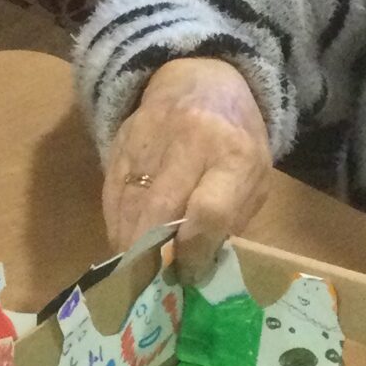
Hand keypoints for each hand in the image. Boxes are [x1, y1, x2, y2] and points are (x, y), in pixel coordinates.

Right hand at [103, 57, 272, 283]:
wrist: (200, 77)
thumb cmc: (235, 137)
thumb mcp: (254, 176)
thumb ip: (232, 219)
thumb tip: (201, 269)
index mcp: (233, 155)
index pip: (208, 213)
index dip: (195, 252)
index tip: (189, 274)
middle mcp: (190, 144)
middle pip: (160, 211)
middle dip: (154, 257)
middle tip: (152, 288)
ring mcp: (149, 140)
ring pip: (130, 207)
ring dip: (129, 248)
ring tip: (135, 276)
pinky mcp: (120, 143)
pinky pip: (112, 196)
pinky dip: (116, 226)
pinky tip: (124, 246)